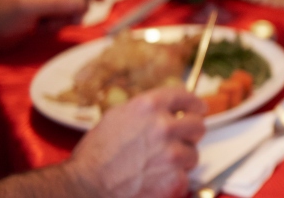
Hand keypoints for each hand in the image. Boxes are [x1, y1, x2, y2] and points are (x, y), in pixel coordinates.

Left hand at [0, 0, 99, 58]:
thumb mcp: (28, 5)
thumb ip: (59, 1)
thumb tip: (84, 4)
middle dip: (70, 7)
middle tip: (62, 21)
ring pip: (68, 5)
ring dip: (61, 18)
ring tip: (44, 26)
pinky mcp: (40, 10)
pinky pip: (60, 15)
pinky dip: (54, 24)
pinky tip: (40, 29)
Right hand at [65, 86, 206, 197]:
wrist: (85, 187)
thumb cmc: (95, 156)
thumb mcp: (116, 117)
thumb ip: (146, 109)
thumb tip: (166, 107)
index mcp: (149, 106)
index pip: (185, 96)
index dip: (194, 104)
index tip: (198, 109)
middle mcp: (164, 126)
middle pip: (198, 125)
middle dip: (190, 133)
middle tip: (179, 141)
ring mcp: (172, 154)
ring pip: (193, 154)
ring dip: (181, 160)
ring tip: (157, 165)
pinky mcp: (175, 179)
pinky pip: (185, 177)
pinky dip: (174, 181)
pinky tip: (155, 180)